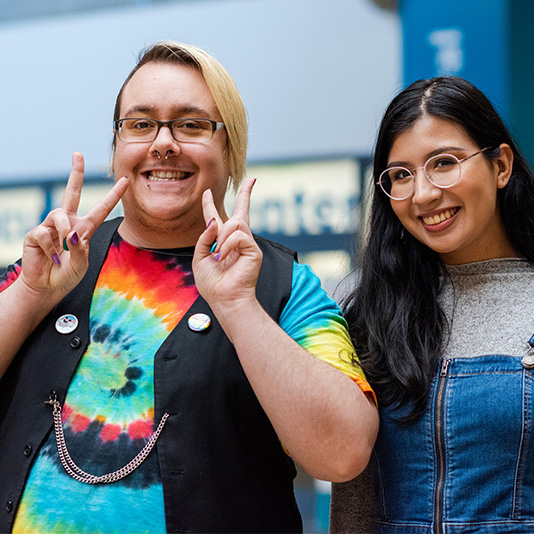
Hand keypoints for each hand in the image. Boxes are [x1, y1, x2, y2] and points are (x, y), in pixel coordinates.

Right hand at [20, 152, 127, 296]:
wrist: (46, 288)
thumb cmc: (67, 276)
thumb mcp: (81, 265)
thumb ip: (80, 250)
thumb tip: (72, 233)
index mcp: (85, 229)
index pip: (102, 209)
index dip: (114, 195)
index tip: (125, 180)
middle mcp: (68, 223)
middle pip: (71, 192)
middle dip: (75, 172)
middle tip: (77, 154)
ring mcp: (51, 226)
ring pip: (59, 215)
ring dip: (64, 233)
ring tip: (62, 250)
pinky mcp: (36, 233)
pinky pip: (44, 233)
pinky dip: (50, 248)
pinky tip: (50, 257)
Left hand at [193, 177, 261, 310]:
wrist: (224, 300)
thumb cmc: (213, 284)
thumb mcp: (199, 258)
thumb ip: (204, 238)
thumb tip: (214, 222)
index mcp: (222, 241)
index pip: (218, 217)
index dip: (212, 203)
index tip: (208, 191)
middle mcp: (237, 240)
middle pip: (241, 211)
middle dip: (246, 194)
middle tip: (247, 185)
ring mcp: (247, 245)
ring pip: (235, 224)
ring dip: (222, 238)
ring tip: (218, 255)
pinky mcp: (254, 251)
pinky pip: (239, 237)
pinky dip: (227, 246)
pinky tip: (223, 258)